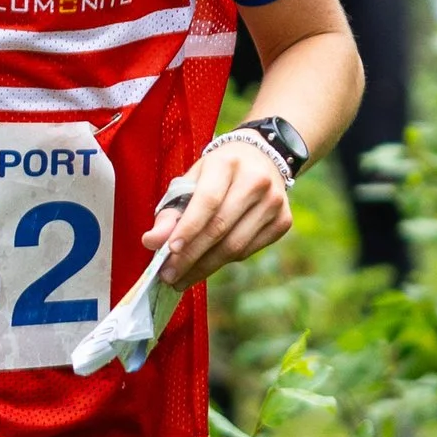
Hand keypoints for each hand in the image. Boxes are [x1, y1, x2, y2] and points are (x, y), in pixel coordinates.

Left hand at [142, 138, 292, 294]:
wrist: (262, 159)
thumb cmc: (217, 173)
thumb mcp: (191, 181)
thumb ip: (170, 211)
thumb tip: (151, 242)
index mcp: (227, 164)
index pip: (207, 201)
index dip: (188, 229)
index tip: (168, 252)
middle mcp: (256, 181)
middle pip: (220, 228)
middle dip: (191, 257)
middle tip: (169, 276)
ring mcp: (275, 202)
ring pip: (235, 246)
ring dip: (205, 267)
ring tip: (182, 278)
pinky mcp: (284, 221)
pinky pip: (248, 251)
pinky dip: (225, 261)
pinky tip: (208, 263)